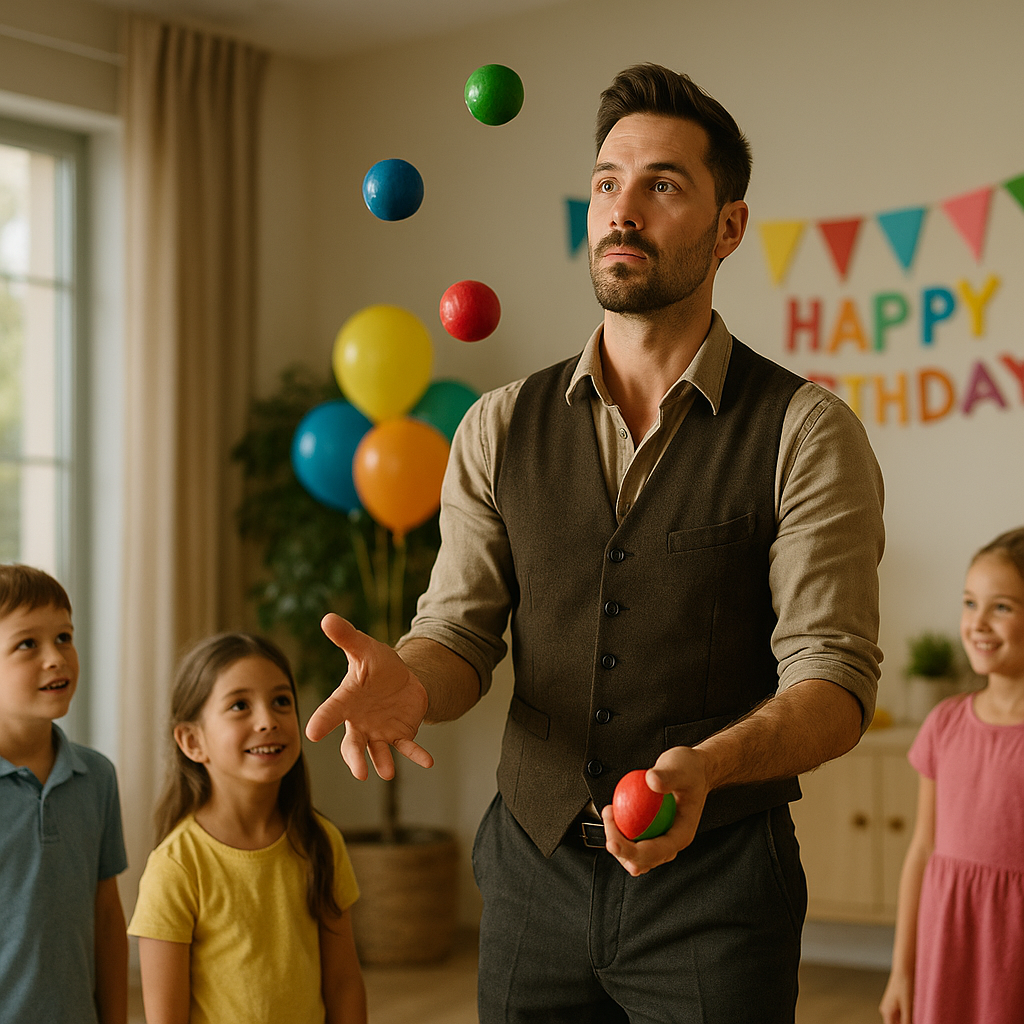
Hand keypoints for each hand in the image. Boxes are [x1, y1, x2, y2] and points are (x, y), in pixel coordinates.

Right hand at [305, 614, 433, 780]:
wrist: (400, 678)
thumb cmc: (376, 664)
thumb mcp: (364, 648)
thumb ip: (347, 636)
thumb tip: (327, 617)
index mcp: (346, 702)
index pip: (332, 712)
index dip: (322, 721)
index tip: (312, 734)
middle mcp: (359, 723)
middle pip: (353, 744)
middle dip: (355, 758)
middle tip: (358, 772)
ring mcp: (379, 732)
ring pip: (378, 752)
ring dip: (383, 762)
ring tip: (387, 773)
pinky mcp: (400, 735)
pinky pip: (407, 747)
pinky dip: (417, 755)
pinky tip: (428, 761)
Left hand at [601, 745, 709, 874]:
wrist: (694, 770)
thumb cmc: (691, 771)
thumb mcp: (681, 768)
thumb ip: (667, 776)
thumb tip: (651, 781)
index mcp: (681, 836)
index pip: (653, 853)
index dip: (630, 852)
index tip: (612, 842)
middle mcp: (670, 843)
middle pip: (640, 859)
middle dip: (618, 847)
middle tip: (608, 816)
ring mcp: (660, 839)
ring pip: (633, 854)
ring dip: (616, 839)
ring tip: (608, 812)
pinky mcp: (651, 832)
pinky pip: (632, 839)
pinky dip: (619, 831)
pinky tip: (611, 813)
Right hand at [879, 973, 912, 1023]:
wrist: (904, 969)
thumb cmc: (905, 985)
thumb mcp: (907, 1007)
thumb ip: (907, 1021)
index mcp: (887, 1013)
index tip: (911, 1022)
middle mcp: (886, 1010)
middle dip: (906, 1023)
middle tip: (915, 1018)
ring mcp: (890, 1006)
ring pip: (899, 1020)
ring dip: (908, 1020)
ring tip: (915, 1014)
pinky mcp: (895, 1002)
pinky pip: (901, 1014)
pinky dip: (908, 1016)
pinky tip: (915, 1012)